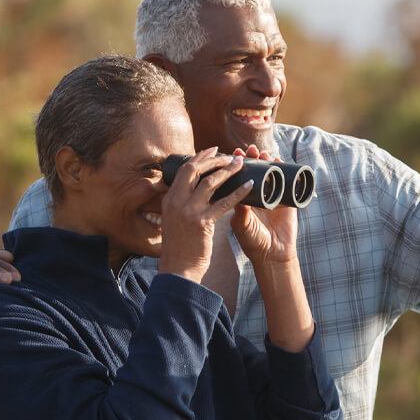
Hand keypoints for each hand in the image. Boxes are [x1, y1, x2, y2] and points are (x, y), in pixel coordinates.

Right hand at [159, 147, 253, 283]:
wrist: (178, 269)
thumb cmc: (180, 246)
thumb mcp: (174, 220)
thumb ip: (181, 204)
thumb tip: (195, 190)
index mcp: (169, 199)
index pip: (184, 169)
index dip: (200, 157)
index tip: (213, 149)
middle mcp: (176, 202)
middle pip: (195, 170)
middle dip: (214, 159)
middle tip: (231, 155)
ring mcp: (188, 212)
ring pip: (210, 182)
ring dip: (227, 171)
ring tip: (242, 164)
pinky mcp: (202, 223)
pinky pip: (224, 203)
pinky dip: (239, 192)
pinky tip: (250, 186)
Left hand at [230, 145, 298, 264]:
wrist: (273, 255)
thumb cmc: (253, 242)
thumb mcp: (241, 224)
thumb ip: (239, 209)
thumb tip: (235, 190)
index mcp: (243, 200)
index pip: (238, 177)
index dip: (235, 165)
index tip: (230, 154)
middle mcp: (258, 195)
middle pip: (255, 171)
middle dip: (251, 159)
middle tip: (248, 150)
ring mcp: (273, 197)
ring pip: (270, 173)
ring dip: (266, 161)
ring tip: (262, 153)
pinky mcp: (288, 200)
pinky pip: (287, 181)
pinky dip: (284, 170)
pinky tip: (280, 161)